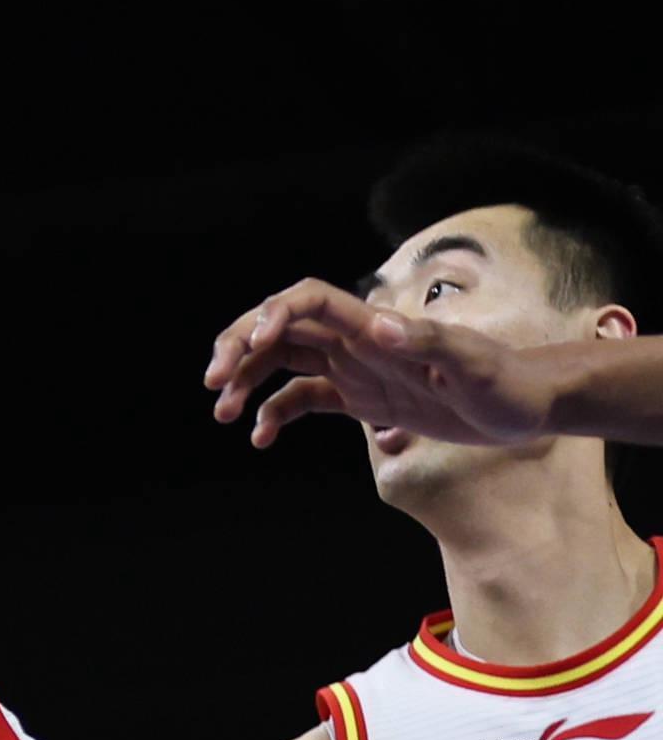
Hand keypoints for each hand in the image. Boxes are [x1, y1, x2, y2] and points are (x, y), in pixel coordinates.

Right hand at [209, 277, 570, 448]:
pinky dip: (274, 414)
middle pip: (279, 329)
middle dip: (239, 347)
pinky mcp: (360, 398)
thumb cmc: (506, 383)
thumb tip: (377, 327)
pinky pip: (303, 399)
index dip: (273, 313)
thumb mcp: (473, 365)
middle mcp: (354, 342)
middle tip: (213, 381)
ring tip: (223, 412)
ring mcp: (354, 369)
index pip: (309, 301)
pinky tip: (260, 438)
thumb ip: (427, 341)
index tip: (252, 344)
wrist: (525, 407)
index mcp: (373, 327)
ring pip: (281, 362)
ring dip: (246, 380)